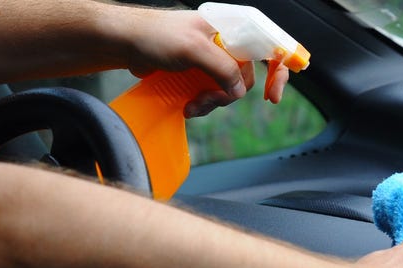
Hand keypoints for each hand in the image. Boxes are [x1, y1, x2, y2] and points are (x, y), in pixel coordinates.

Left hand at [123, 9, 289, 116]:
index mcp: (230, 27)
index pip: (267, 45)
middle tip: (207, 100)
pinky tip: (188, 106)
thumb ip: (222, 68)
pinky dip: (203, 103)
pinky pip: (212, 93)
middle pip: (245, 77)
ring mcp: (211, 59)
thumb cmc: (154, 35)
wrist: (123, 43)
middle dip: (227, 94)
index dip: (278, 70)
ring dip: (212, 102)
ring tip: (192, 105)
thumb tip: (240, 90)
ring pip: (228, 89)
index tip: (273, 95)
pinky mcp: (199, 73)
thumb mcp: (193, 49)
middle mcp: (225, 42)